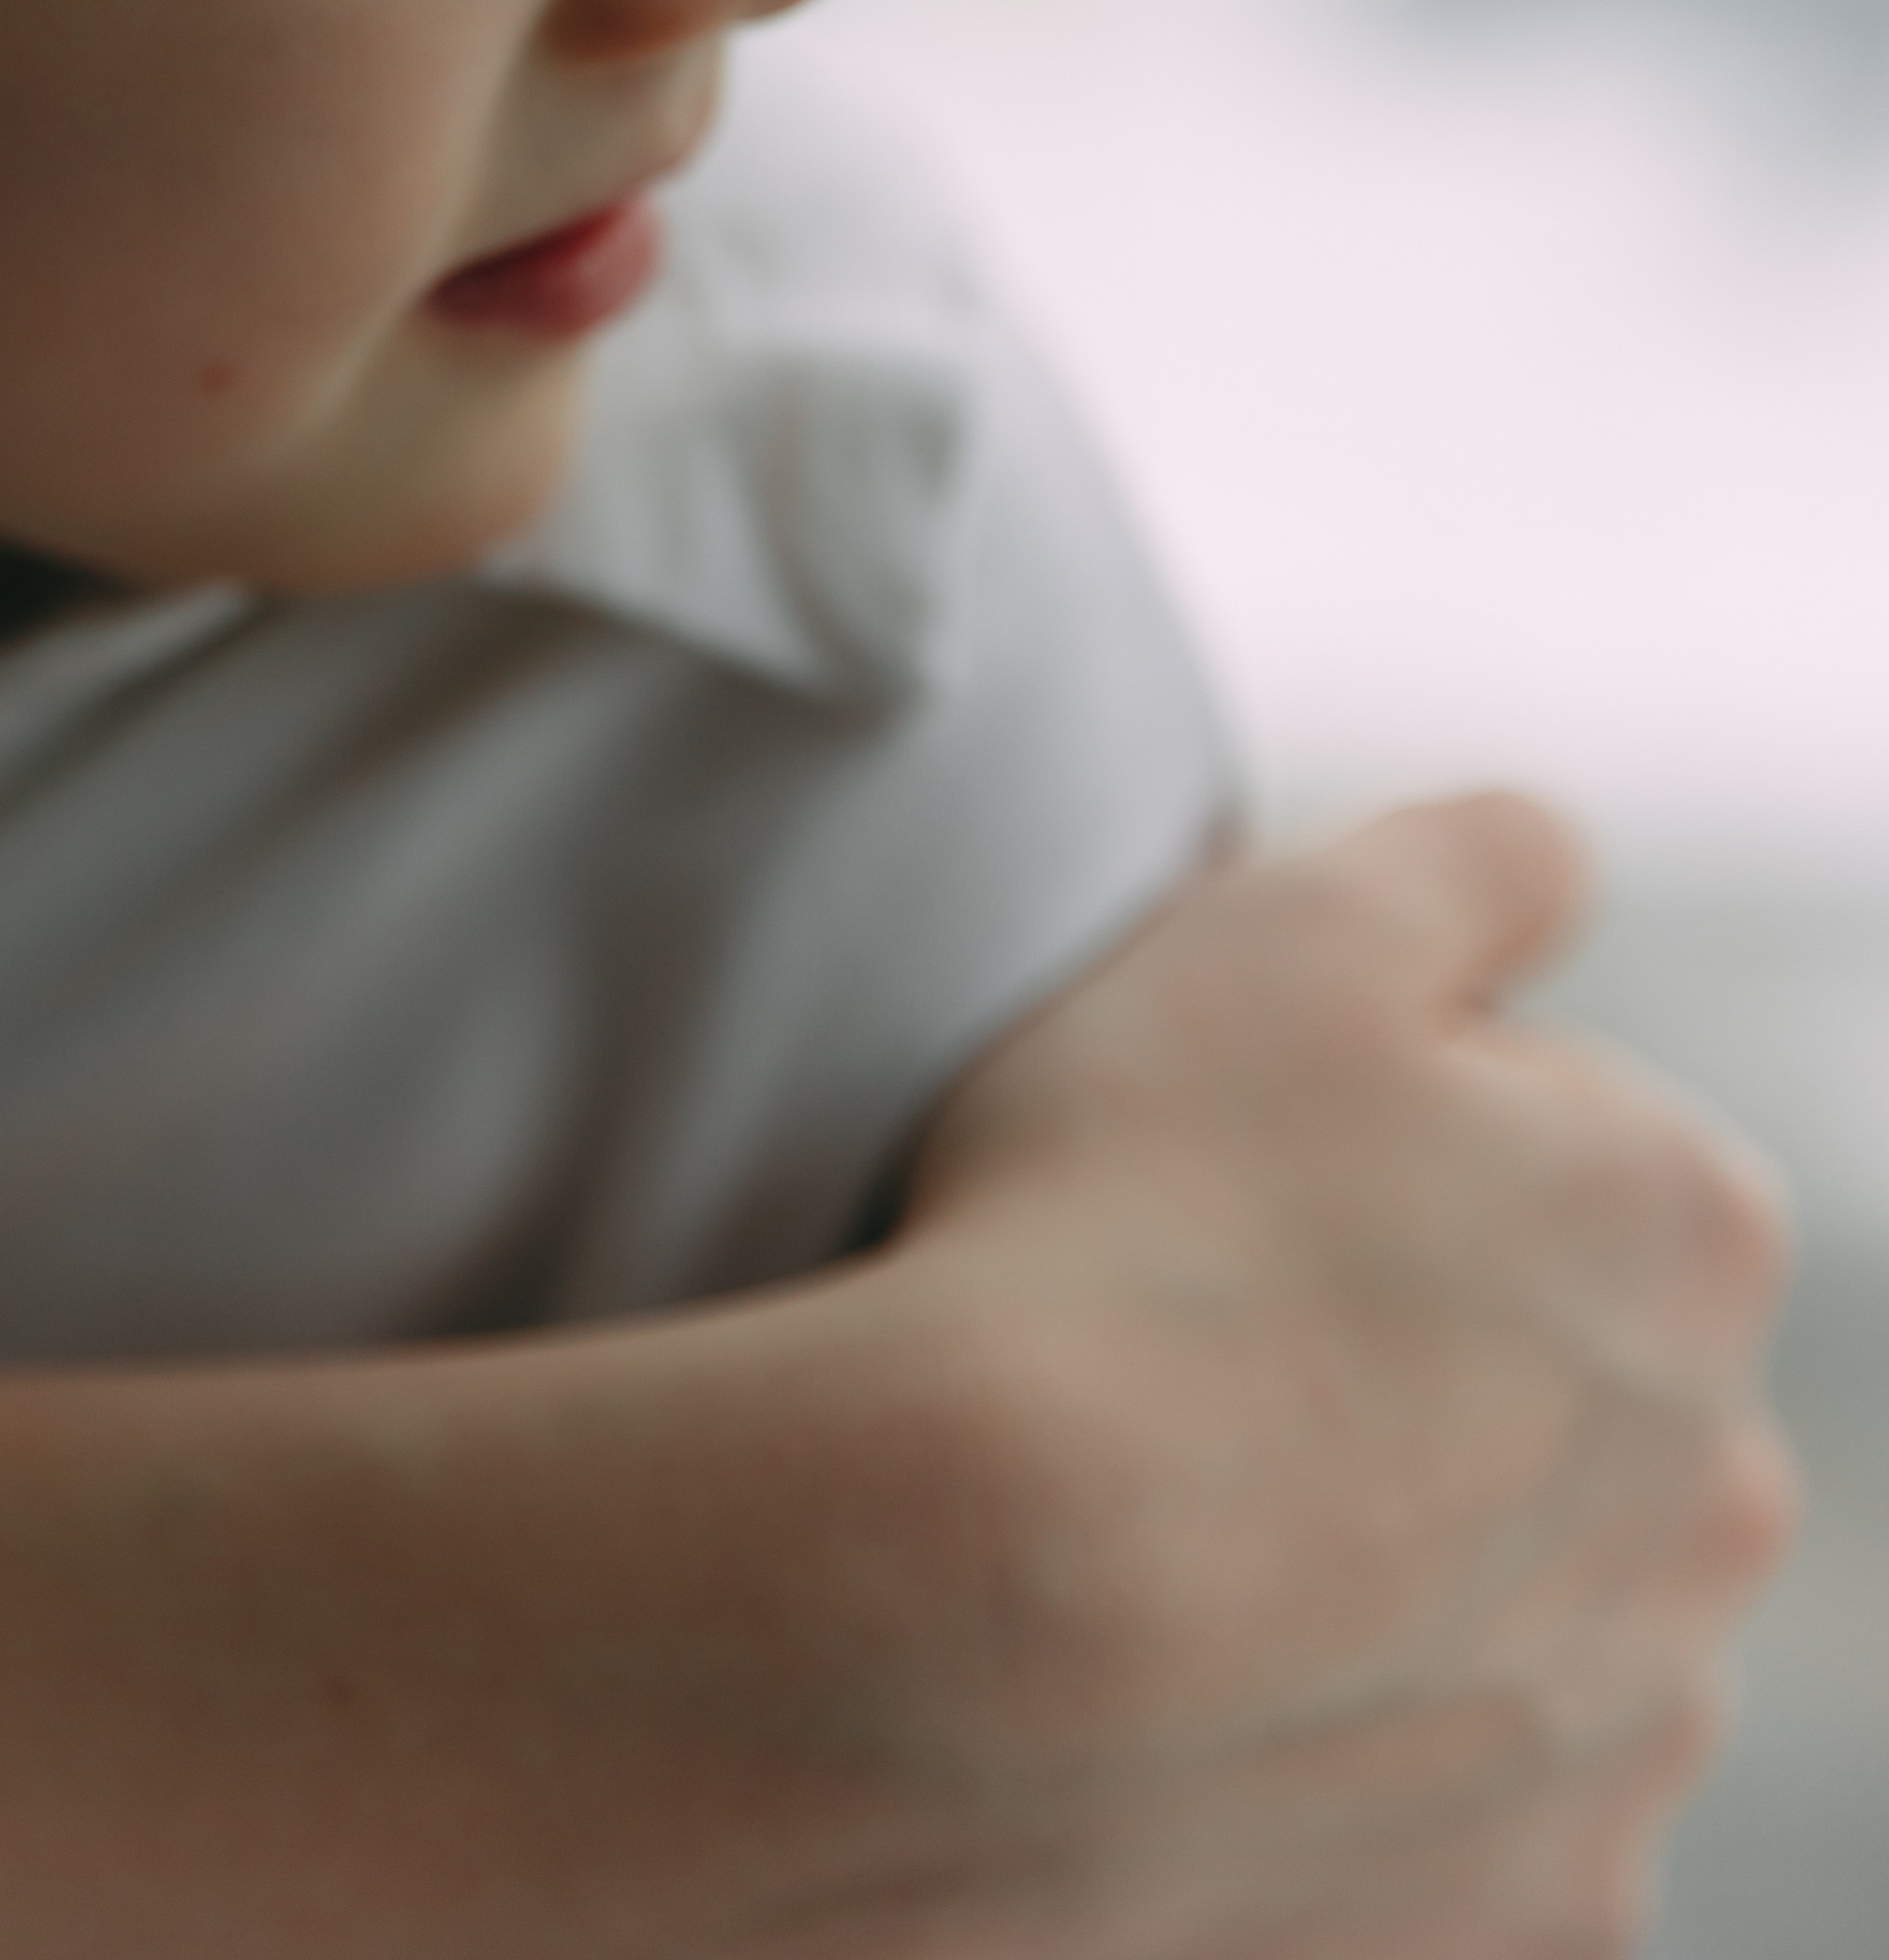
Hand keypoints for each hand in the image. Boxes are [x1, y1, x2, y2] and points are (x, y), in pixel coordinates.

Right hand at [868, 794, 1795, 1959]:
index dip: (1369, 1143)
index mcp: (1697, 1231)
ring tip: (1180, 1542)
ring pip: (1521, 1610)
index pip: (1558, 1140)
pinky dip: (1359, 1770)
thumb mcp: (1286, 926)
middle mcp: (1728, 1495)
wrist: (982, 1622)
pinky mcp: (1534, 1924)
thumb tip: (1554, 862)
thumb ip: (1473, 857)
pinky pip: (1456, 1816)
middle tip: (1194, 1353)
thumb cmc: (1124, 1232)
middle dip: (1420, 1366)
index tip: (1226, 1182)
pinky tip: (1213, 1709)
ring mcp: (1634, 1732)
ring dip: (1395, 1574)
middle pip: (1562, 1384)